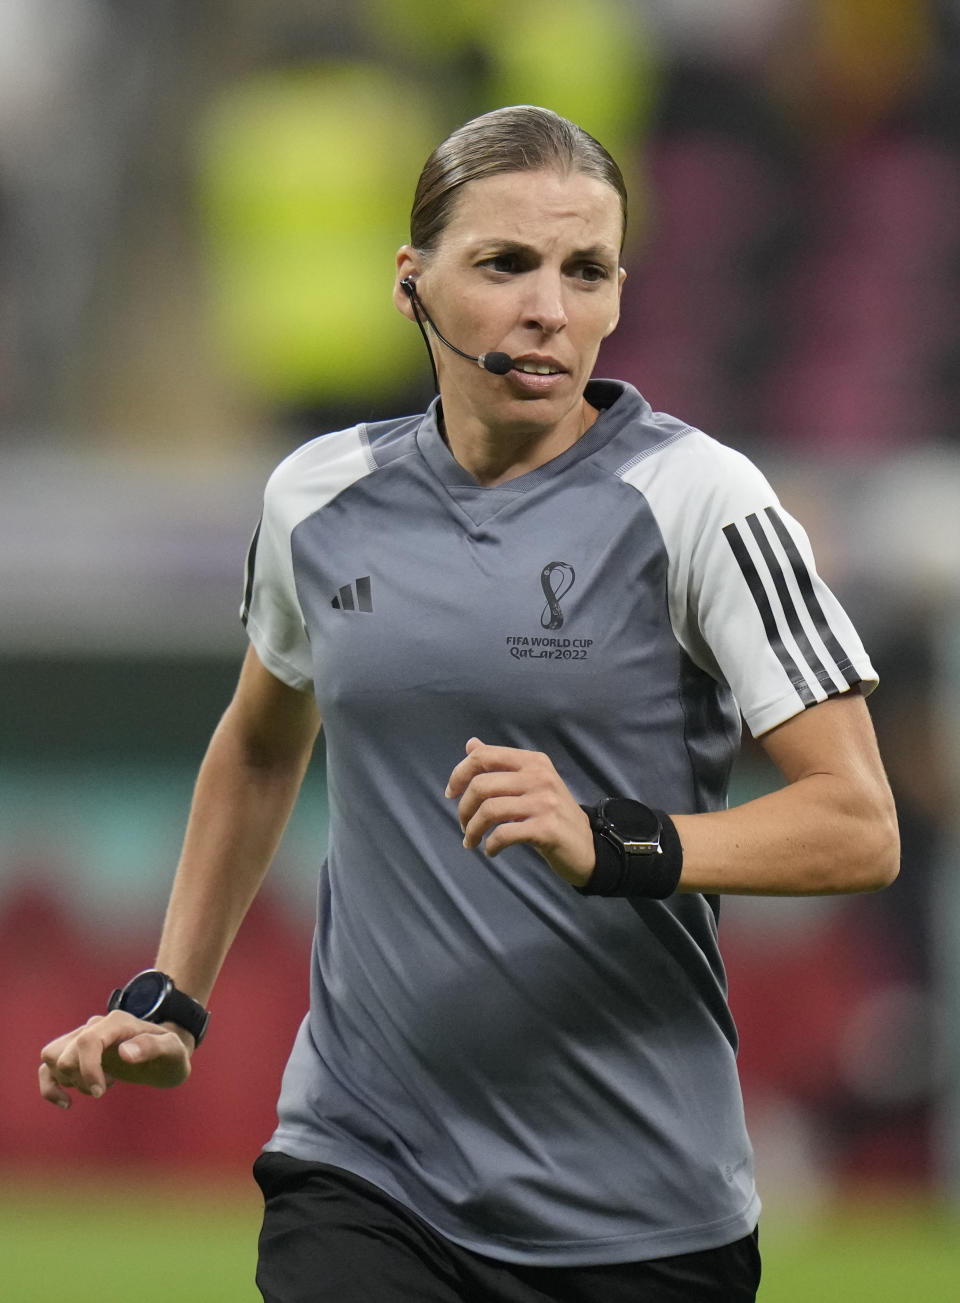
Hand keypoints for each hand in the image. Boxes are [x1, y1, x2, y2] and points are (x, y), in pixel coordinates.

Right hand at [39, 1012, 193, 1108]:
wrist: (165, 1055)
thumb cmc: (170, 1054)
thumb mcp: (172, 1051)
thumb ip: (152, 1046)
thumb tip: (124, 1053)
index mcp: (118, 1022)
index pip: (87, 1041)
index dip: (87, 1069)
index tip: (100, 1093)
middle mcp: (96, 1026)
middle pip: (66, 1053)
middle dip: (81, 1078)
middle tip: (107, 1086)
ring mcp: (83, 1038)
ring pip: (52, 1055)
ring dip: (68, 1079)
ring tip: (97, 1086)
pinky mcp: (77, 1054)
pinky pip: (47, 1066)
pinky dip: (50, 1086)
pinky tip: (67, 1103)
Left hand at [445, 736, 594, 886]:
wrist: (587, 846)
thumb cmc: (552, 814)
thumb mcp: (530, 783)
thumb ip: (501, 764)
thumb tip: (471, 744)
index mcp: (533, 761)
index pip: (485, 756)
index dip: (460, 773)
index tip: (451, 793)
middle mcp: (539, 776)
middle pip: (481, 785)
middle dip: (464, 809)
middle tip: (463, 826)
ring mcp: (544, 802)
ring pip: (489, 810)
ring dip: (472, 830)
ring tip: (471, 841)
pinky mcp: (546, 828)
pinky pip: (504, 834)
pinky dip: (490, 845)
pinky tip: (491, 851)